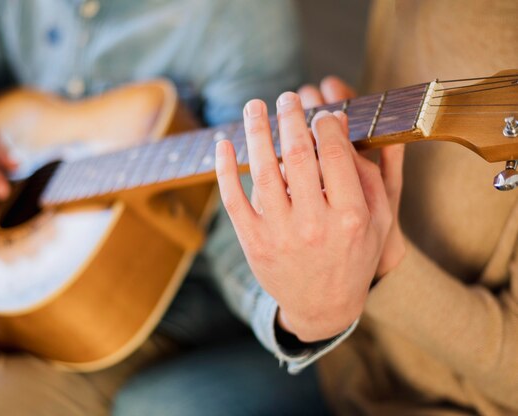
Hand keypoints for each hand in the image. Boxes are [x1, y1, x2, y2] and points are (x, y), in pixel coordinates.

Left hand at [215, 91, 392, 341]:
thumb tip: (351, 126)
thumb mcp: (378, 221)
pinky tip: (224, 143)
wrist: (322, 305)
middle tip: (287, 97)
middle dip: (290, 118)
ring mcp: (278, 234)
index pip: (333, 154)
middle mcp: (313, 224)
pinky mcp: (253, 243)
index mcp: (349, 216)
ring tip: (255, 106)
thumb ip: (372, 175)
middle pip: (296, 155)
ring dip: (256, 131)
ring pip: (262, 170)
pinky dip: (225, 168)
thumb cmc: (353, 257)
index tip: (321, 113)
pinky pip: (233, 198)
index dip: (325, 125)